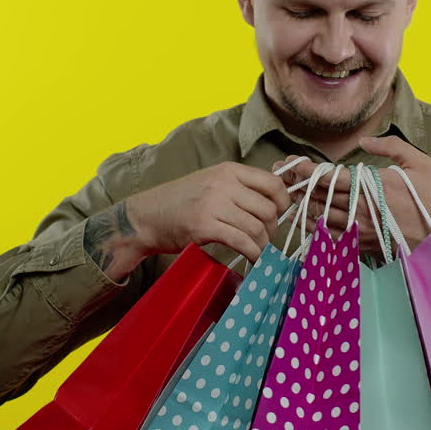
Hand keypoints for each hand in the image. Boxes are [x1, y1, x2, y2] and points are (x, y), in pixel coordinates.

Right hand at [124, 162, 292, 268]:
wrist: (146, 216)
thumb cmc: (181, 201)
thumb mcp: (212, 182)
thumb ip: (239, 187)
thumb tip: (273, 201)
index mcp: (228, 170)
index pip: (272, 183)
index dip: (283, 201)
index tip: (281, 214)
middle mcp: (223, 184)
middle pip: (268, 208)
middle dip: (273, 228)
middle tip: (266, 238)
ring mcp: (213, 204)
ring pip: (257, 227)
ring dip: (263, 244)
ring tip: (258, 250)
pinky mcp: (205, 227)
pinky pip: (242, 241)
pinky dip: (252, 253)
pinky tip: (252, 258)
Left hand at [279, 136, 430, 252]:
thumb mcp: (418, 162)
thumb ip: (389, 147)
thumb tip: (365, 140)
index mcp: (372, 186)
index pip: (329, 177)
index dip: (306, 170)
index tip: (289, 163)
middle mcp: (361, 209)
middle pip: (319, 197)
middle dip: (297, 185)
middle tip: (279, 176)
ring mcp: (361, 229)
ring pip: (321, 218)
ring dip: (302, 206)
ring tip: (286, 196)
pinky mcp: (363, 244)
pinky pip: (332, 238)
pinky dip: (315, 229)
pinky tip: (304, 222)